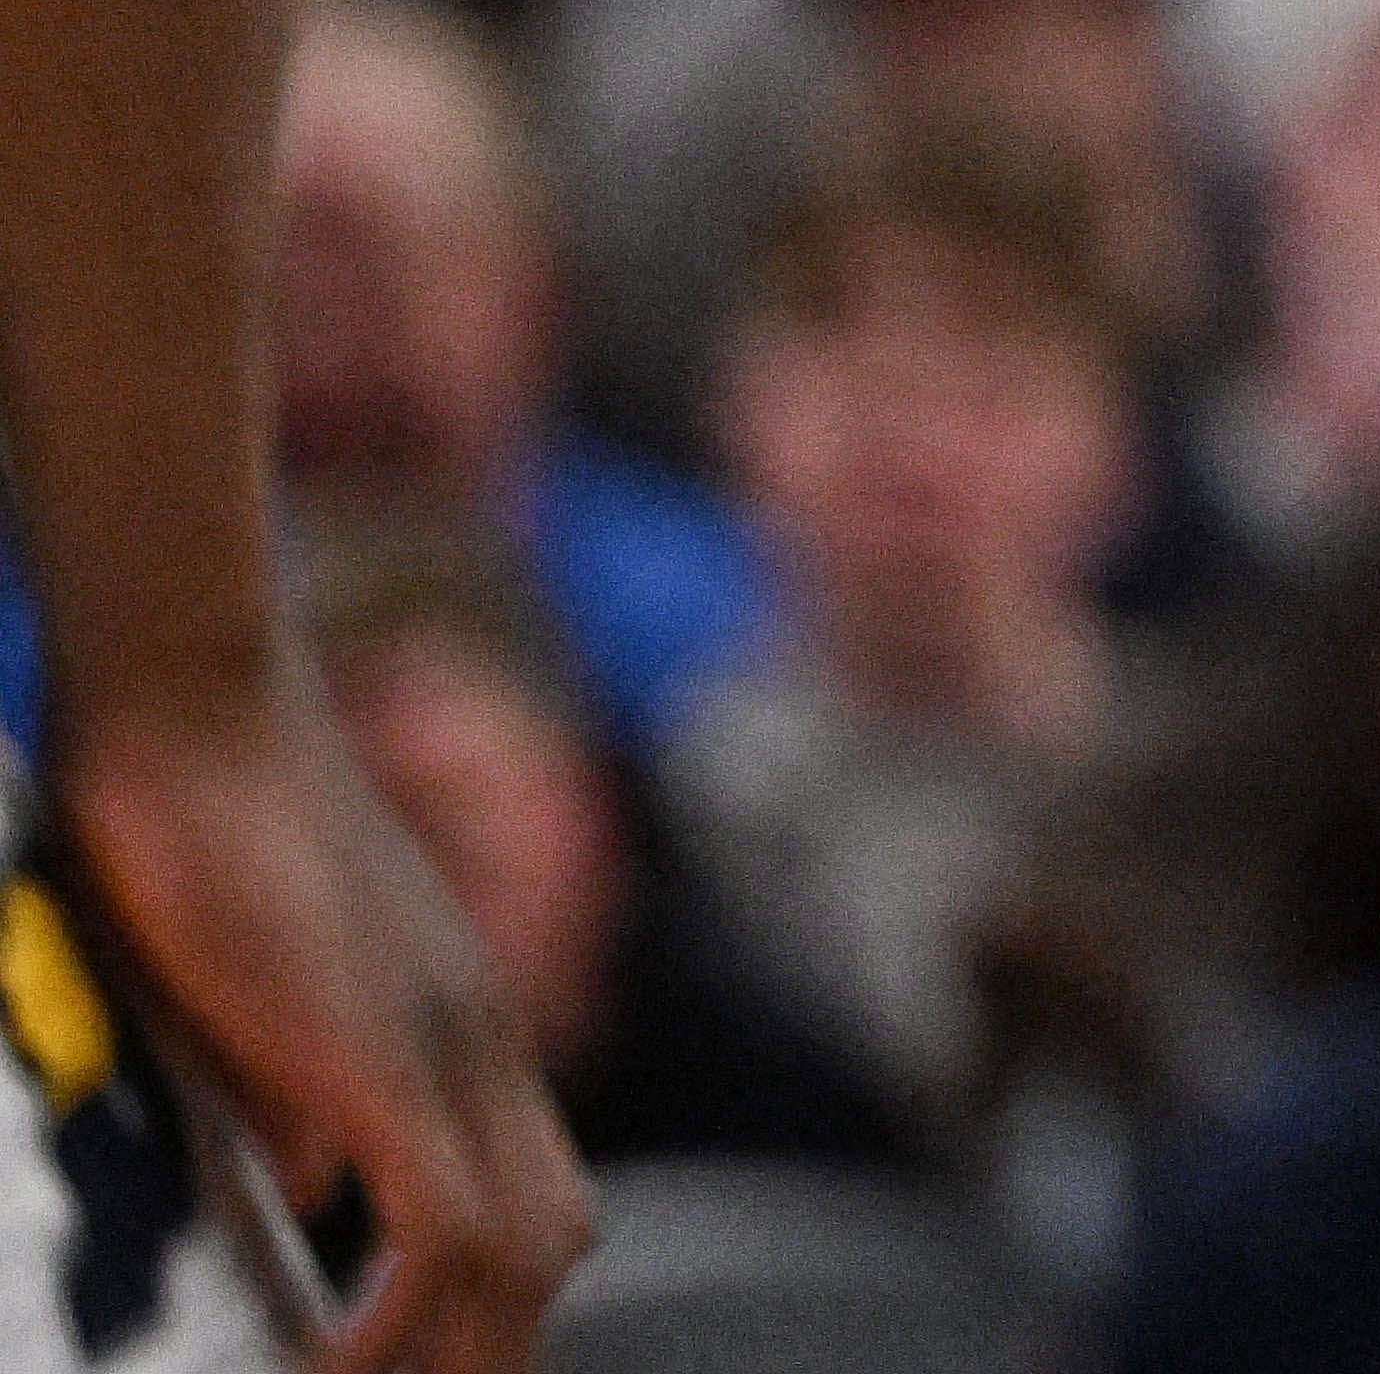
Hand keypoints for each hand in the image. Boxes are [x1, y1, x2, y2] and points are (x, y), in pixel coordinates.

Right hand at [46, 665, 586, 1373]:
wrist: (190, 706)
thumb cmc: (194, 830)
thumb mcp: (257, 993)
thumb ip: (300, 1093)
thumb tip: (324, 1190)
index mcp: (456, 1023)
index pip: (529, 1191)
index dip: (484, 1297)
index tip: (423, 1359)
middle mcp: (482, 1038)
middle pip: (554, 1239)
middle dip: (486, 1347)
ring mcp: (447, 1042)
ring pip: (525, 1249)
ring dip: (451, 1352)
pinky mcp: (384, 1052)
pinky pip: (444, 1226)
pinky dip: (402, 1320)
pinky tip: (328, 1368)